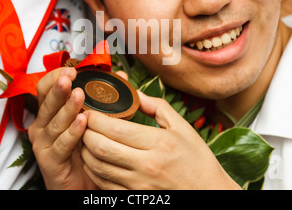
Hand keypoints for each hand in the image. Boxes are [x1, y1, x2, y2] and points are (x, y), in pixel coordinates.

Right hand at [28, 67, 96, 189]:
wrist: (82, 181)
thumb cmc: (84, 148)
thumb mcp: (92, 118)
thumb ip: (102, 95)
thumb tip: (120, 75)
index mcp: (49, 112)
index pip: (44, 89)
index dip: (55, 77)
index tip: (71, 70)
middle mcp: (42, 126)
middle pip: (46, 103)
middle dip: (59, 89)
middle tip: (70, 77)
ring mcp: (43, 144)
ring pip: (54, 123)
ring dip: (67, 108)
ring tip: (79, 96)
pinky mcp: (50, 161)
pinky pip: (61, 145)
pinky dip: (72, 133)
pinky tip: (82, 123)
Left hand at [81, 92, 240, 189]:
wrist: (209, 193)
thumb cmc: (197, 160)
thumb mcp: (182, 128)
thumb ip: (157, 107)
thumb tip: (135, 93)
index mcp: (159, 143)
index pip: (116, 129)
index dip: (95, 118)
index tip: (90, 110)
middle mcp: (147, 165)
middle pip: (101, 147)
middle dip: (85, 132)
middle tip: (82, 122)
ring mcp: (138, 185)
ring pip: (98, 167)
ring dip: (85, 151)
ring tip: (84, 137)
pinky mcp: (134, 198)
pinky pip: (103, 184)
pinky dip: (93, 170)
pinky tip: (94, 158)